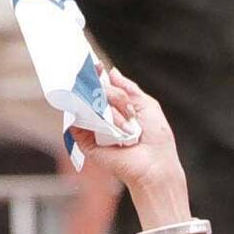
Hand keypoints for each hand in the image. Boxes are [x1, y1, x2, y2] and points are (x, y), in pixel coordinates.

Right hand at [70, 65, 183, 195]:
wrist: (154, 167)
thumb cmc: (156, 140)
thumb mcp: (148, 106)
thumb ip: (129, 89)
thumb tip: (112, 72)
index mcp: (116, 108)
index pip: (101, 86)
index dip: (97, 74)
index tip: (98, 66)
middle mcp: (103, 116)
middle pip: (94, 91)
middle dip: (112, 95)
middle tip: (128, 111)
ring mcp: (93, 128)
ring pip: (87, 103)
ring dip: (109, 110)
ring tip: (127, 126)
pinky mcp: (85, 142)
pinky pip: (78, 120)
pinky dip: (94, 118)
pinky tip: (109, 125)